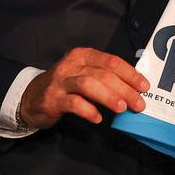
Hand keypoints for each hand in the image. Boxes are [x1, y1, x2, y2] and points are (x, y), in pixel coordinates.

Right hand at [19, 47, 148, 127]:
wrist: (31, 97)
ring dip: (108, 97)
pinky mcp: (52, 98)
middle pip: (102, 74)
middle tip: (138, 103)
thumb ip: (104, 77)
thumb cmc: (65, 87)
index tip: (144, 87)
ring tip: (122, 108)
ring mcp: (60, 81)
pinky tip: (97, 118)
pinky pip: (73, 103)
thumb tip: (134, 88)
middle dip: (124, 89)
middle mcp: (72, 65)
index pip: (111, 61)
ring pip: (88, 85)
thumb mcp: (84, 74)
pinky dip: (88, 110)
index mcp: (83, 56)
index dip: (130, 74)